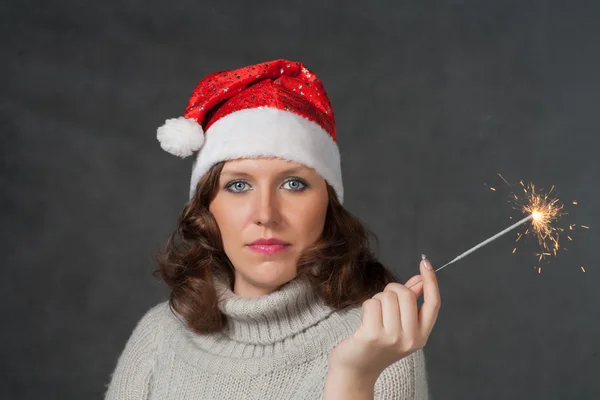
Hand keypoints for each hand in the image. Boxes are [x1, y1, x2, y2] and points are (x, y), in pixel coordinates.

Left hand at [328, 255, 440, 381]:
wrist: (356, 369)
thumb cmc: (376, 344)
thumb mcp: (400, 326)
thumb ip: (411, 303)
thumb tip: (420, 279)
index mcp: (421, 336)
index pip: (433, 304)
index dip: (431, 281)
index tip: (425, 262)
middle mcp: (410, 339)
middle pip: (407, 294)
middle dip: (392, 290)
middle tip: (384, 303)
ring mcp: (392, 338)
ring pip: (387, 296)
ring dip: (377, 300)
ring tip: (374, 317)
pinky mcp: (373, 335)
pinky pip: (372, 303)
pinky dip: (366, 307)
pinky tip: (364, 322)